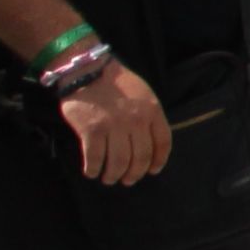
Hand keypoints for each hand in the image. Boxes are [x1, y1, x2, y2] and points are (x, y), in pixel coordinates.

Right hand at [60, 61, 171, 185]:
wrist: (86, 69)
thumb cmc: (115, 82)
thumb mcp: (143, 95)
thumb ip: (149, 117)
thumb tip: (149, 144)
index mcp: (153, 111)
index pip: (163, 143)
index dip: (158, 161)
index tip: (152, 171)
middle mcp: (136, 121)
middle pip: (140, 158)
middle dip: (134, 174)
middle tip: (127, 180)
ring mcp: (114, 126)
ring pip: (118, 163)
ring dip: (113, 175)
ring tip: (109, 178)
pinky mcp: (91, 130)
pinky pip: (95, 158)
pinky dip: (93, 169)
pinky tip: (92, 172)